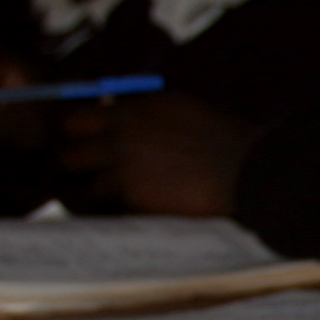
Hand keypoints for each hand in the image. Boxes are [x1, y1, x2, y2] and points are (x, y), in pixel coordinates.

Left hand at [68, 92, 261, 216]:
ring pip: (91, 191)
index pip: (75, 122)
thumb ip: (143, 109)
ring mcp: (126, 177)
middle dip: (77, 165)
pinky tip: (143, 210)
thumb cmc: (223, 134)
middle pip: (70, 157)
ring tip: (120, 197)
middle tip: (87, 173)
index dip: (77, 133)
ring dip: (103, 194)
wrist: (248, 170)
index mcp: (128, 115)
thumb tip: (117, 109)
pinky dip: (126, 212)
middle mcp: (119, 144)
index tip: (85, 141)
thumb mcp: (180, 107)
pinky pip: (118, 211)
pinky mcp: (140, 205)